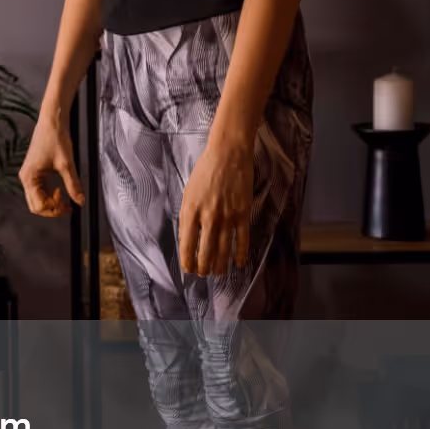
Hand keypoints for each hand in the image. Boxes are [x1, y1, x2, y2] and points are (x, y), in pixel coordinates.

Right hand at [19, 111, 83, 217]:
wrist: (52, 121)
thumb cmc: (55, 138)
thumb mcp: (67, 164)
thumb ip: (74, 185)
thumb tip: (80, 201)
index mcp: (30, 178)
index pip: (38, 206)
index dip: (54, 209)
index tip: (68, 205)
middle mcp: (26, 178)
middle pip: (35, 205)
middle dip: (52, 209)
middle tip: (68, 205)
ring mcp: (29, 175)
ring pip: (37, 199)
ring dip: (51, 202)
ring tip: (66, 197)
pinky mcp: (34, 171)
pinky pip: (40, 190)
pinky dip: (50, 194)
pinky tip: (61, 190)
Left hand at [177, 132, 253, 275]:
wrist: (228, 154)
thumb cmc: (205, 171)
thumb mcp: (188, 192)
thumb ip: (188, 215)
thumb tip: (188, 238)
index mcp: (190, 211)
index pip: (186, 245)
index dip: (188, 261)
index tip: (189, 270)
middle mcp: (208, 217)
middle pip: (205, 252)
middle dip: (204, 267)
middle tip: (204, 274)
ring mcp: (227, 217)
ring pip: (223, 250)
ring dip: (220, 265)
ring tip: (217, 272)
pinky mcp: (243, 214)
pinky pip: (242, 240)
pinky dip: (241, 254)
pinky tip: (239, 263)